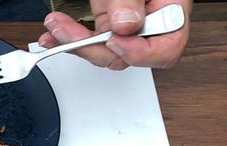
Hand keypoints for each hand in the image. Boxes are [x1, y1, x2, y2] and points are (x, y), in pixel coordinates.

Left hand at [37, 0, 191, 69]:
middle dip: (95, 48)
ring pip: (105, 52)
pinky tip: (57, 34)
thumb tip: (126, 24)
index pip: (167, 48)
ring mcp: (128, 26)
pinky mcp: (109, 24)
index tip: (113, 41)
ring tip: (56, 29)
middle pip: (128, 55)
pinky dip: (72, 38)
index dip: (139, 53)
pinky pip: (92, 40)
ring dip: (76, 45)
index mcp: (170, 9)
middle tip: (70, 36)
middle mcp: (151, 22)